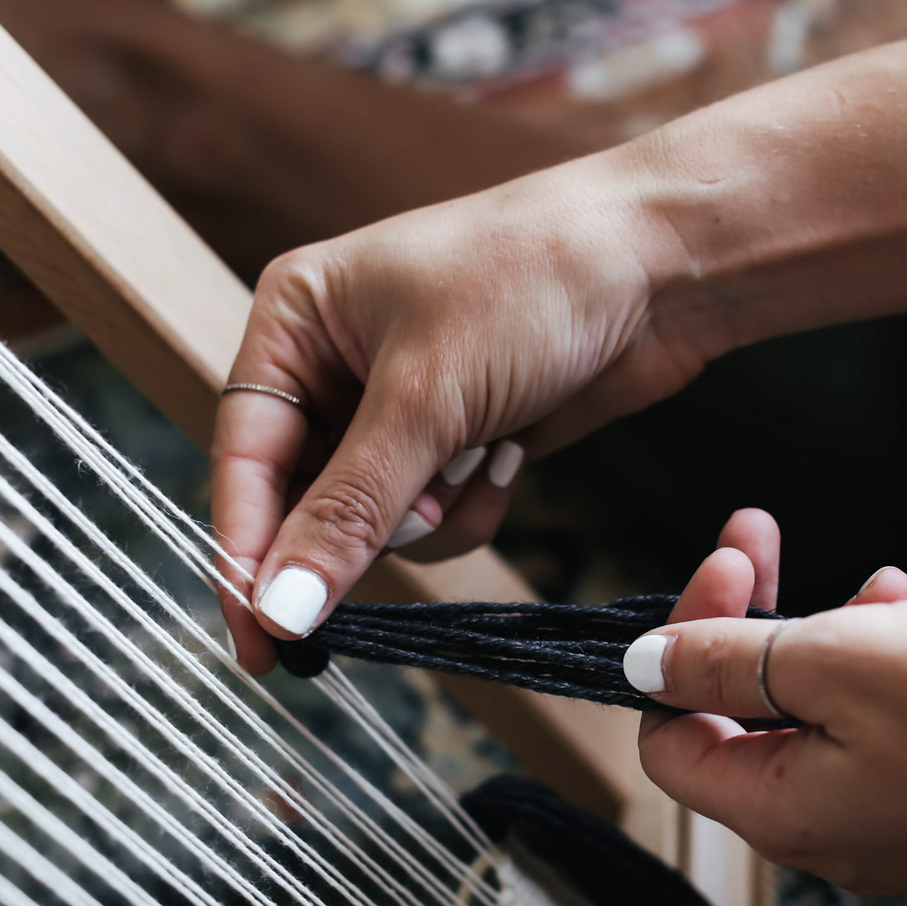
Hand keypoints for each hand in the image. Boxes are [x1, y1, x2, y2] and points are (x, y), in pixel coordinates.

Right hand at [210, 157, 712, 670]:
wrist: (664, 263)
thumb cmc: (533, 280)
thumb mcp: (426, 396)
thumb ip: (349, 510)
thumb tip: (279, 607)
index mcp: (295, 321)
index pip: (242, 460)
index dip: (248, 554)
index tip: (260, 641)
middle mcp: (337, 364)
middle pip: (310, 503)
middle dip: (373, 521)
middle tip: (424, 502)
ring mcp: (405, 407)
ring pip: (381, 525)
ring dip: (436, 512)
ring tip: (484, 451)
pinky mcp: (465, 438)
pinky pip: (442, 517)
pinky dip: (476, 501)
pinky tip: (515, 450)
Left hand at [629, 511, 906, 905]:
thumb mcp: (847, 662)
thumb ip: (733, 661)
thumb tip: (645, 664)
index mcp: (779, 810)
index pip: (671, 735)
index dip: (678, 641)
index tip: (731, 561)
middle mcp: (827, 836)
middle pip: (745, 722)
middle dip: (749, 623)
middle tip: (763, 536)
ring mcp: (898, 831)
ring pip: (824, 722)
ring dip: (828, 640)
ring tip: (879, 583)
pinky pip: (891, 737)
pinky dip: (891, 674)